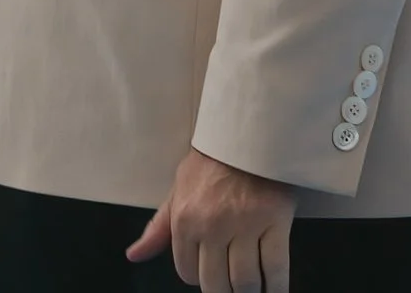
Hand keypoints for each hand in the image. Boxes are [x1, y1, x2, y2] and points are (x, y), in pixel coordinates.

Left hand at [127, 150, 293, 292]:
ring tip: (252, 290)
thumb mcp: (177, 190)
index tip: (210, 275)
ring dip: (248, 292)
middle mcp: (212, 227)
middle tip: (231, 288)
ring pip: (245, 282)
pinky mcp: (275, 223)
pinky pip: (275, 269)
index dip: (199, 278)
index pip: (187, 272)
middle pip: (216, 283)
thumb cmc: (211, 162)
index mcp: (185, 220)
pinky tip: (274, 291)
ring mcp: (245, 226)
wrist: (248, 133)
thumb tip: (134, 256)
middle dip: (223, 292)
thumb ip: (158, 228)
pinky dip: (276, 288)